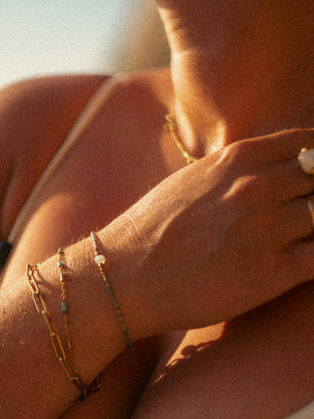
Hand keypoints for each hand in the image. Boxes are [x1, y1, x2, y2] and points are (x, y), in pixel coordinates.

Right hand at [104, 128, 313, 333]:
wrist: (124, 276)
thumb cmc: (152, 230)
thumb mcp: (193, 179)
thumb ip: (236, 170)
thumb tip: (271, 170)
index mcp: (239, 159)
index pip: (310, 141)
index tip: (312, 178)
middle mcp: (257, 187)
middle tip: (304, 212)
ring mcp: (266, 230)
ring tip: (299, 239)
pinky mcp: (271, 273)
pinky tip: (305, 264)